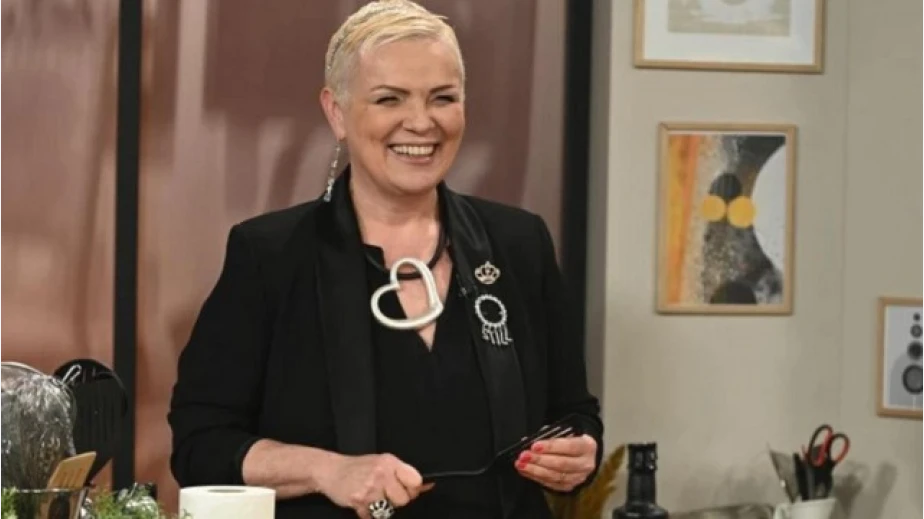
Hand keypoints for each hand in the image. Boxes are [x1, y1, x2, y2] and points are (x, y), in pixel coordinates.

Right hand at [317, 452, 433, 517]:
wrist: (330, 470)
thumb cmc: (358, 467)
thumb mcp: (382, 463)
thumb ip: (402, 474)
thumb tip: (428, 486)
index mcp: (389, 462)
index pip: (415, 480)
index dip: (413, 489)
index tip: (408, 490)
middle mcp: (381, 473)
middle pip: (404, 499)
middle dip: (396, 500)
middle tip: (384, 494)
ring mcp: (370, 488)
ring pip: (389, 510)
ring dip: (381, 508)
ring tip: (372, 497)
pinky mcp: (359, 502)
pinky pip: (373, 517)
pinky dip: (369, 514)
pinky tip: (363, 502)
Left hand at [514, 434, 596, 491]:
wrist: (583, 455)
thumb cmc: (571, 441)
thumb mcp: (566, 433)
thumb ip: (550, 435)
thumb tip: (529, 440)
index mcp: (587, 447)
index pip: (569, 446)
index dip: (551, 446)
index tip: (534, 446)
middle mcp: (585, 464)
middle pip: (561, 464)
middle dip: (540, 460)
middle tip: (524, 456)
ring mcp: (578, 478)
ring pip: (555, 476)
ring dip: (535, 470)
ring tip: (521, 464)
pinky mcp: (569, 486)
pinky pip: (551, 484)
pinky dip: (536, 477)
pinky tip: (526, 471)